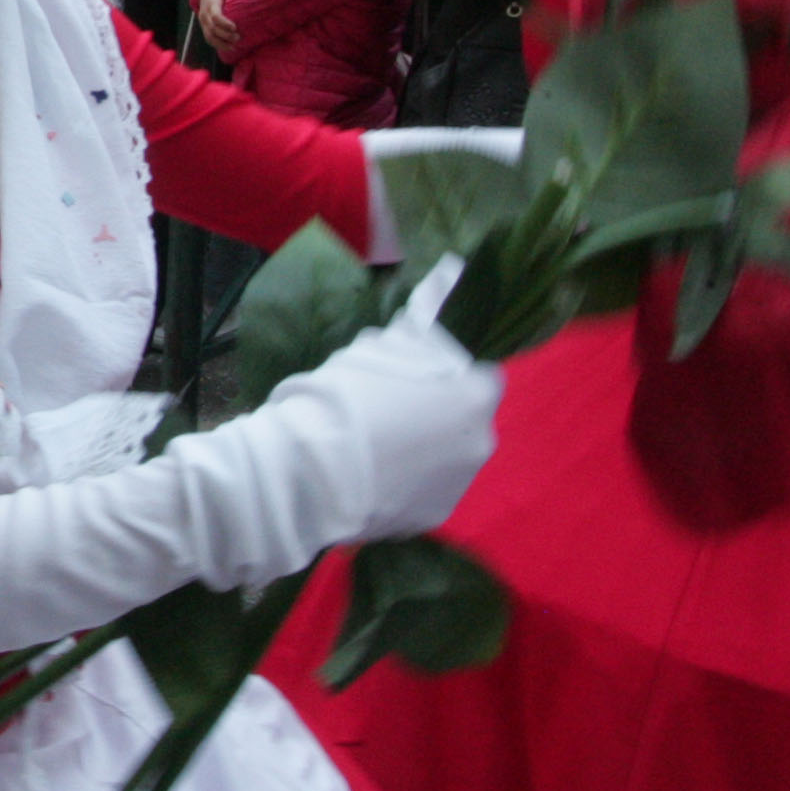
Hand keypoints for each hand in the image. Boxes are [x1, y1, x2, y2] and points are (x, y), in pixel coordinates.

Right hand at [196, 0, 240, 57]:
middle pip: (213, 29)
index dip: (224, 23)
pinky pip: (209, 40)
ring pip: (210, 37)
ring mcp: (203, 24)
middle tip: (238, 37)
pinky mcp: (204, 29)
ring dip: (221, 43)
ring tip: (234, 46)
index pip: (215, 16)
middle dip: (225, 35)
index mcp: (210, 5)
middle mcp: (205, 16)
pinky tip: (229, 48)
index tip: (234, 27)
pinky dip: (218, 45)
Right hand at [259, 257, 501, 547]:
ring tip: (377, 446)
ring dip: (426, 448)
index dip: (449, 372)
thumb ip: (422, 321)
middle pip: (467, 418)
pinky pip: (426, 489)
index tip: (416, 374)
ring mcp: (459, 485)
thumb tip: (453, 272)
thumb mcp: (380, 345)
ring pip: (449, 456)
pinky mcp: (433, 518)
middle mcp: (481, 440)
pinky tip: (373, 477)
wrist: (307, 472)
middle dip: (440, 412)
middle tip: (390, 408)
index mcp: (475, 394)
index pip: (481, 373)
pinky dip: (408, 483)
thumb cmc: (343, 396)